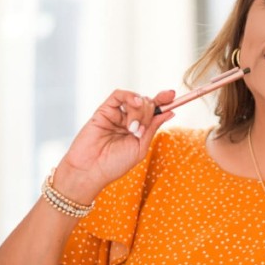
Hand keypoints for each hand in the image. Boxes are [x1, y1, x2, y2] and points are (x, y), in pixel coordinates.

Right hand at [52, 89, 175, 201]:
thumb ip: (153, 127)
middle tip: (139, 131)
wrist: (91, 170)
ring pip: (135, 99)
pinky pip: (119, 94)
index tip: (173, 95)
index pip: (153, 111)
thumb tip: (170, 111)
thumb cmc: (115, 164)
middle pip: (147, 104)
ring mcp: (116, 114)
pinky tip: (134, 104)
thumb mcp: (140, 146)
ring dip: (140, 111)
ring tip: (132, 128)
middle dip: (149, 114)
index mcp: (138, 129)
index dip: (163, 101)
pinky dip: (130, 96)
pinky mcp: (104, 110)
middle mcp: (128, 120)